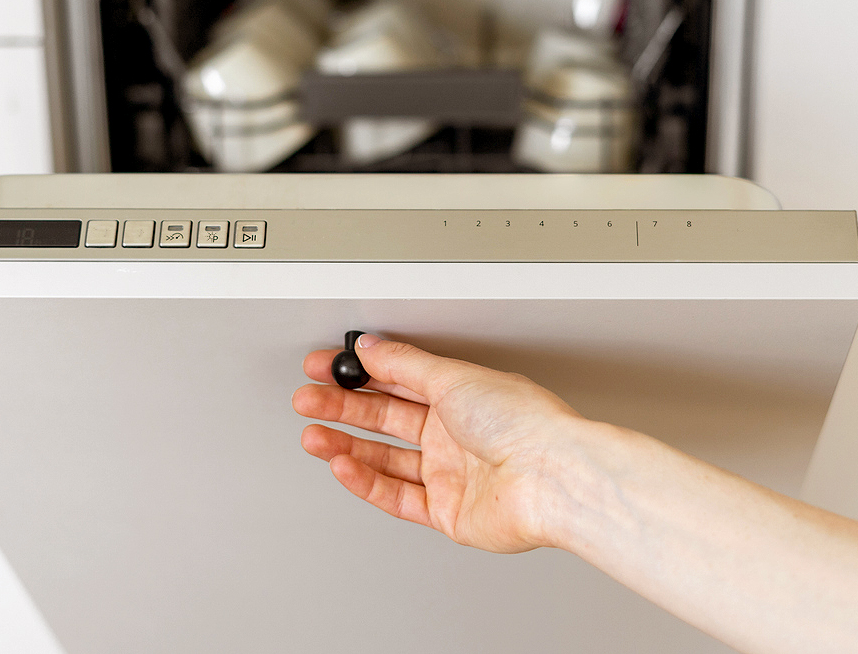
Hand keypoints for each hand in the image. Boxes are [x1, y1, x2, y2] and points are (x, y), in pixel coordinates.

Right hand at [292, 335, 582, 553]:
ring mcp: (451, 474)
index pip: (398, 380)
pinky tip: (343, 465)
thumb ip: (405, 364)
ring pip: (386, 458)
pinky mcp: (448, 512)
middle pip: (386, 418)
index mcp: (462, 395)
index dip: (358, 374)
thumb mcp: (453, 377)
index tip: (324, 367)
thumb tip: (371, 346)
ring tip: (313, 434)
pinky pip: (397, 496)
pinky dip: (367, 481)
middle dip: (343, 408)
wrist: (550, 477)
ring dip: (347, 444)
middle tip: (307, 399)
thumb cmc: (523, 423)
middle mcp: (456, 433)